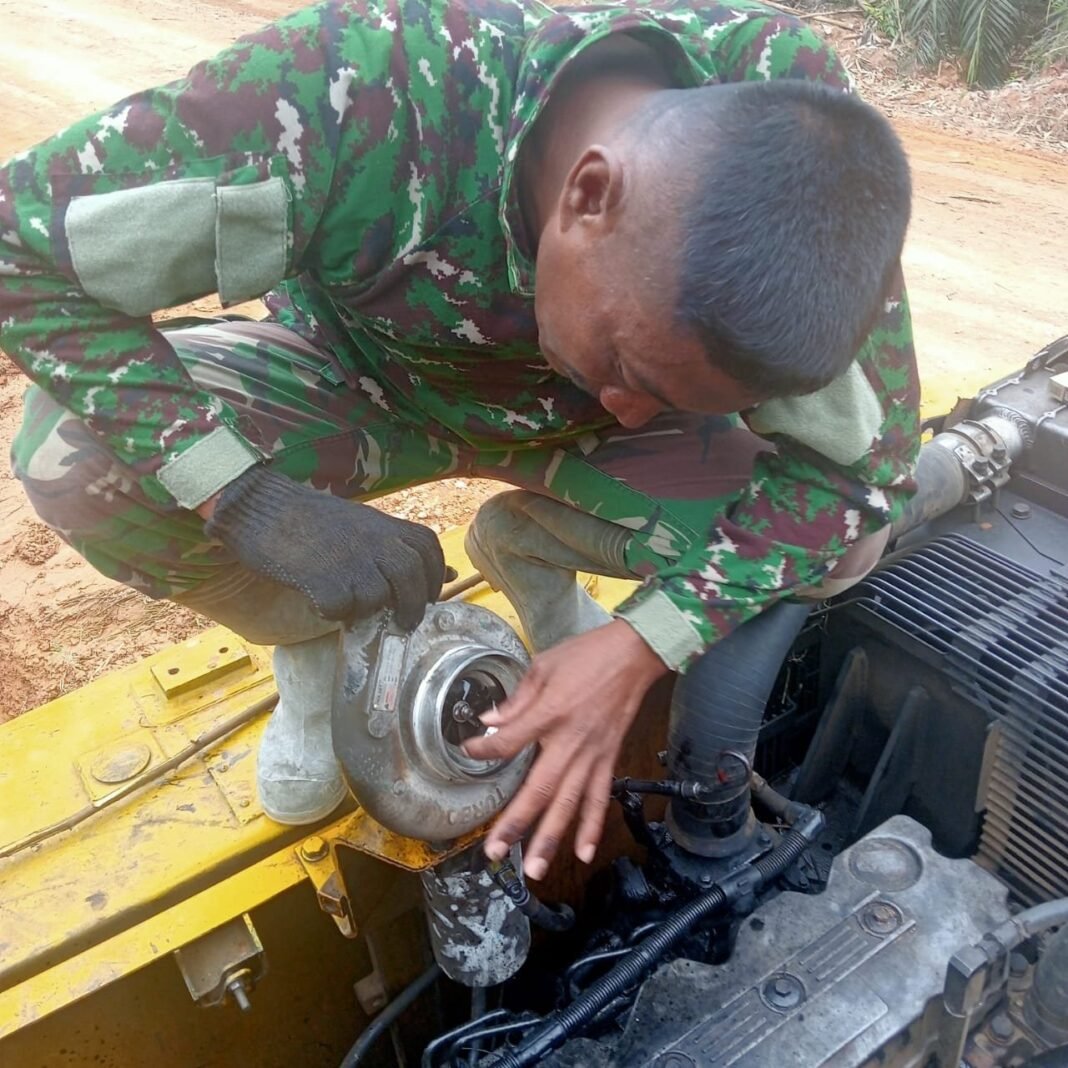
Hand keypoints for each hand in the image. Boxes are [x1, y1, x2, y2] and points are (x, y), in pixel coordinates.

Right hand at [204, 465, 444, 628]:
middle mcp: (374, 539)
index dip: (432, 578)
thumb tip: (449, 574)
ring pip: (376, 598)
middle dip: (412, 606)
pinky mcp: (322, 578)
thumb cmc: (313, 521)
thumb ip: (401, 549)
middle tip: (403, 623)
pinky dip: (333, 612)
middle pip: (411, 578)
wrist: (261, 506)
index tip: (426, 597)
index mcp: (387, 524)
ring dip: (366, 609)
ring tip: (349, 605)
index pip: (428, 550)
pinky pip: (340, 608)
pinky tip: (319, 601)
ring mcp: (349, 559)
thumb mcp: (365, 526)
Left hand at [463, 619, 669, 879]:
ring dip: (551, 838)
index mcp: (550, 713)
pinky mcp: (609, 759)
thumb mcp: (544, 666)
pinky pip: (600, 798)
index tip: (468, 751)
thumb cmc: (587, 656)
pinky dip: (592, 827)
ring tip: (534, 869)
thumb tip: (490, 721)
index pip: (509, 742)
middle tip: (495, 851)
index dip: (485, 750)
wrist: (634, 655)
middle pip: (539, 789)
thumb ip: (517, 699)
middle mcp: (571, 741)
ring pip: (569, 804)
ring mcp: (592, 755)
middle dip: (516, 823)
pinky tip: (582, 853)